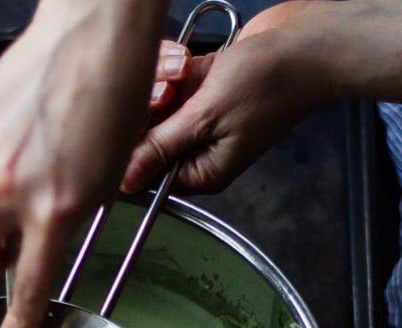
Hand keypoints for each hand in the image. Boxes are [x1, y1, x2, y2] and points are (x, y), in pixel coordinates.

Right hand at [0, 0, 168, 327]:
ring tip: (27, 170)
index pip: (29, 281)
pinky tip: (19, 135)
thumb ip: (69, 217)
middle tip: (9, 247)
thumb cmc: (116, 100)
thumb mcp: (106, 178)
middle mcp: (11, 187)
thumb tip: (45, 237)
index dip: (19, 320)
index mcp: (57, 208)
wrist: (94, 30)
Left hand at [121, 0, 401, 195]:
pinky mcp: (201, 90)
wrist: (305, 43)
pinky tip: (191, 61)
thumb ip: (160, 148)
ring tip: (184, 71)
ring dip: (162, 82)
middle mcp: (197, 151)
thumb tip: (123, 182)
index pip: (145, 176)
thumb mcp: (205, 119)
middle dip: (150, 109)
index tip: (135, 121)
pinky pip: (170, 82)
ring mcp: (198, 119)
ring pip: (154, 106)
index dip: (132, 149)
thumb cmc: (268, 85)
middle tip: (170, 91)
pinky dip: (175, 68)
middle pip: (146, 139)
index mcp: (200, 173)